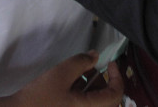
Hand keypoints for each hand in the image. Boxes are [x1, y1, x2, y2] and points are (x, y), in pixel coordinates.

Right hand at [0, 51, 123, 106]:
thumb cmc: (40, 95)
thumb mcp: (62, 73)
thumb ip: (82, 62)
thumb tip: (96, 56)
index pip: (116, 95)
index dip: (117, 77)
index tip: (110, 63)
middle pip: (107, 100)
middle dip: (102, 81)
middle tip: (90, 67)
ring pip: (94, 103)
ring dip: (91, 87)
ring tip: (77, 74)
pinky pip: (83, 106)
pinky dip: (82, 95)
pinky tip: (69, 84)